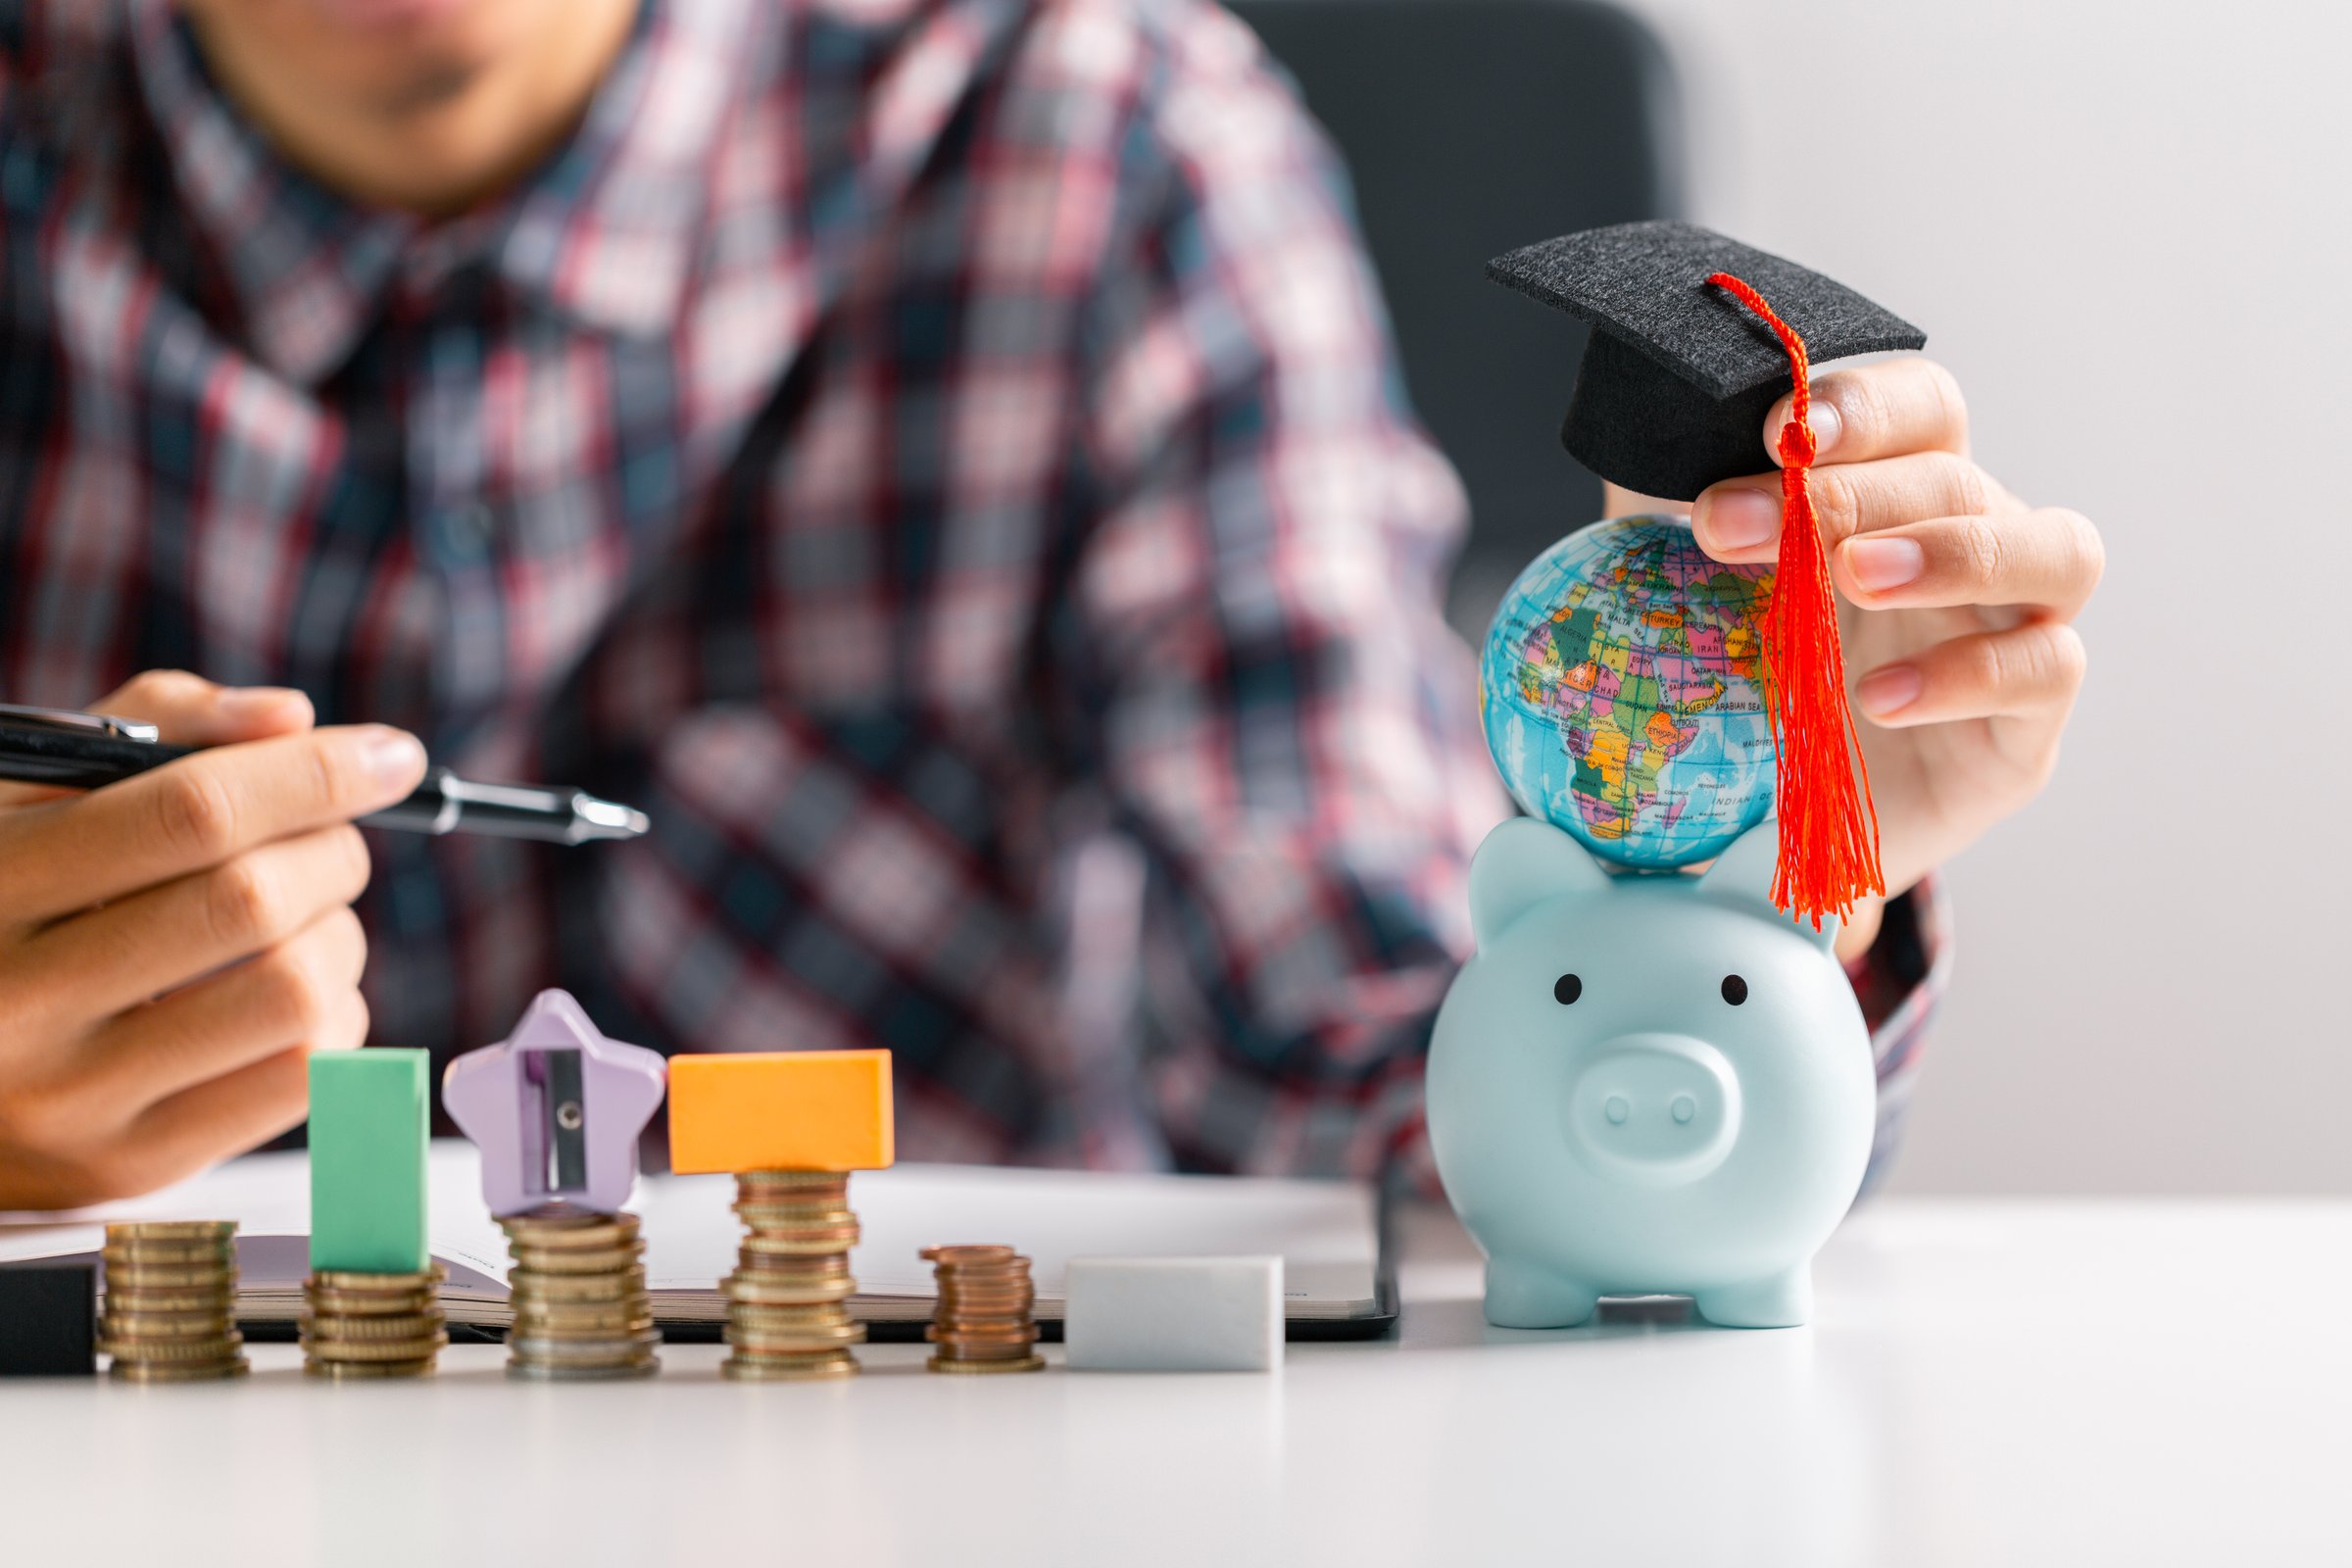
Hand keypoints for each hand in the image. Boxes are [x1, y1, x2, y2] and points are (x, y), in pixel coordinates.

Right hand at [0, 672, 426, 1207]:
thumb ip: (155, 729)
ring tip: (305, 921)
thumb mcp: (33, 797)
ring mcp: (72, 1098)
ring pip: (295, 994)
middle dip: (331, 853)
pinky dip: (333, 1018)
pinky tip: (288, 993)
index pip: (191, 814)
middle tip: (330, 844)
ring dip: (340, 938)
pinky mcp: (129, 1165)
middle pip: (253, 902)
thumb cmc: (4, 906)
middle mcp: (16, 1001)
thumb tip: (292, 722)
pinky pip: (303, 1078)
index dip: (314, 776)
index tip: (389, 756)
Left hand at [1676, 360, 2102, 952]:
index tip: (1772, 431)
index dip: (1862, 405)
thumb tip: (1651, 439)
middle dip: (1847, 493)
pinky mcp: (2026, 731)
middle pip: (1960, 477)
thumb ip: (1690, 521)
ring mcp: (2021, 632)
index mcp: (1904, 497)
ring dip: (1952, 551)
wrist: (1761, 839)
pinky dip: (1965, 673)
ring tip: (1854, 577)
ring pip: (2060, 551)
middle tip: (1740, 525)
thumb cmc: (1742, 693)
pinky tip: (1876, 698)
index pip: (1921, 409)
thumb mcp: (1700, 599)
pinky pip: (2044, 671)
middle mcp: (1979, 548)